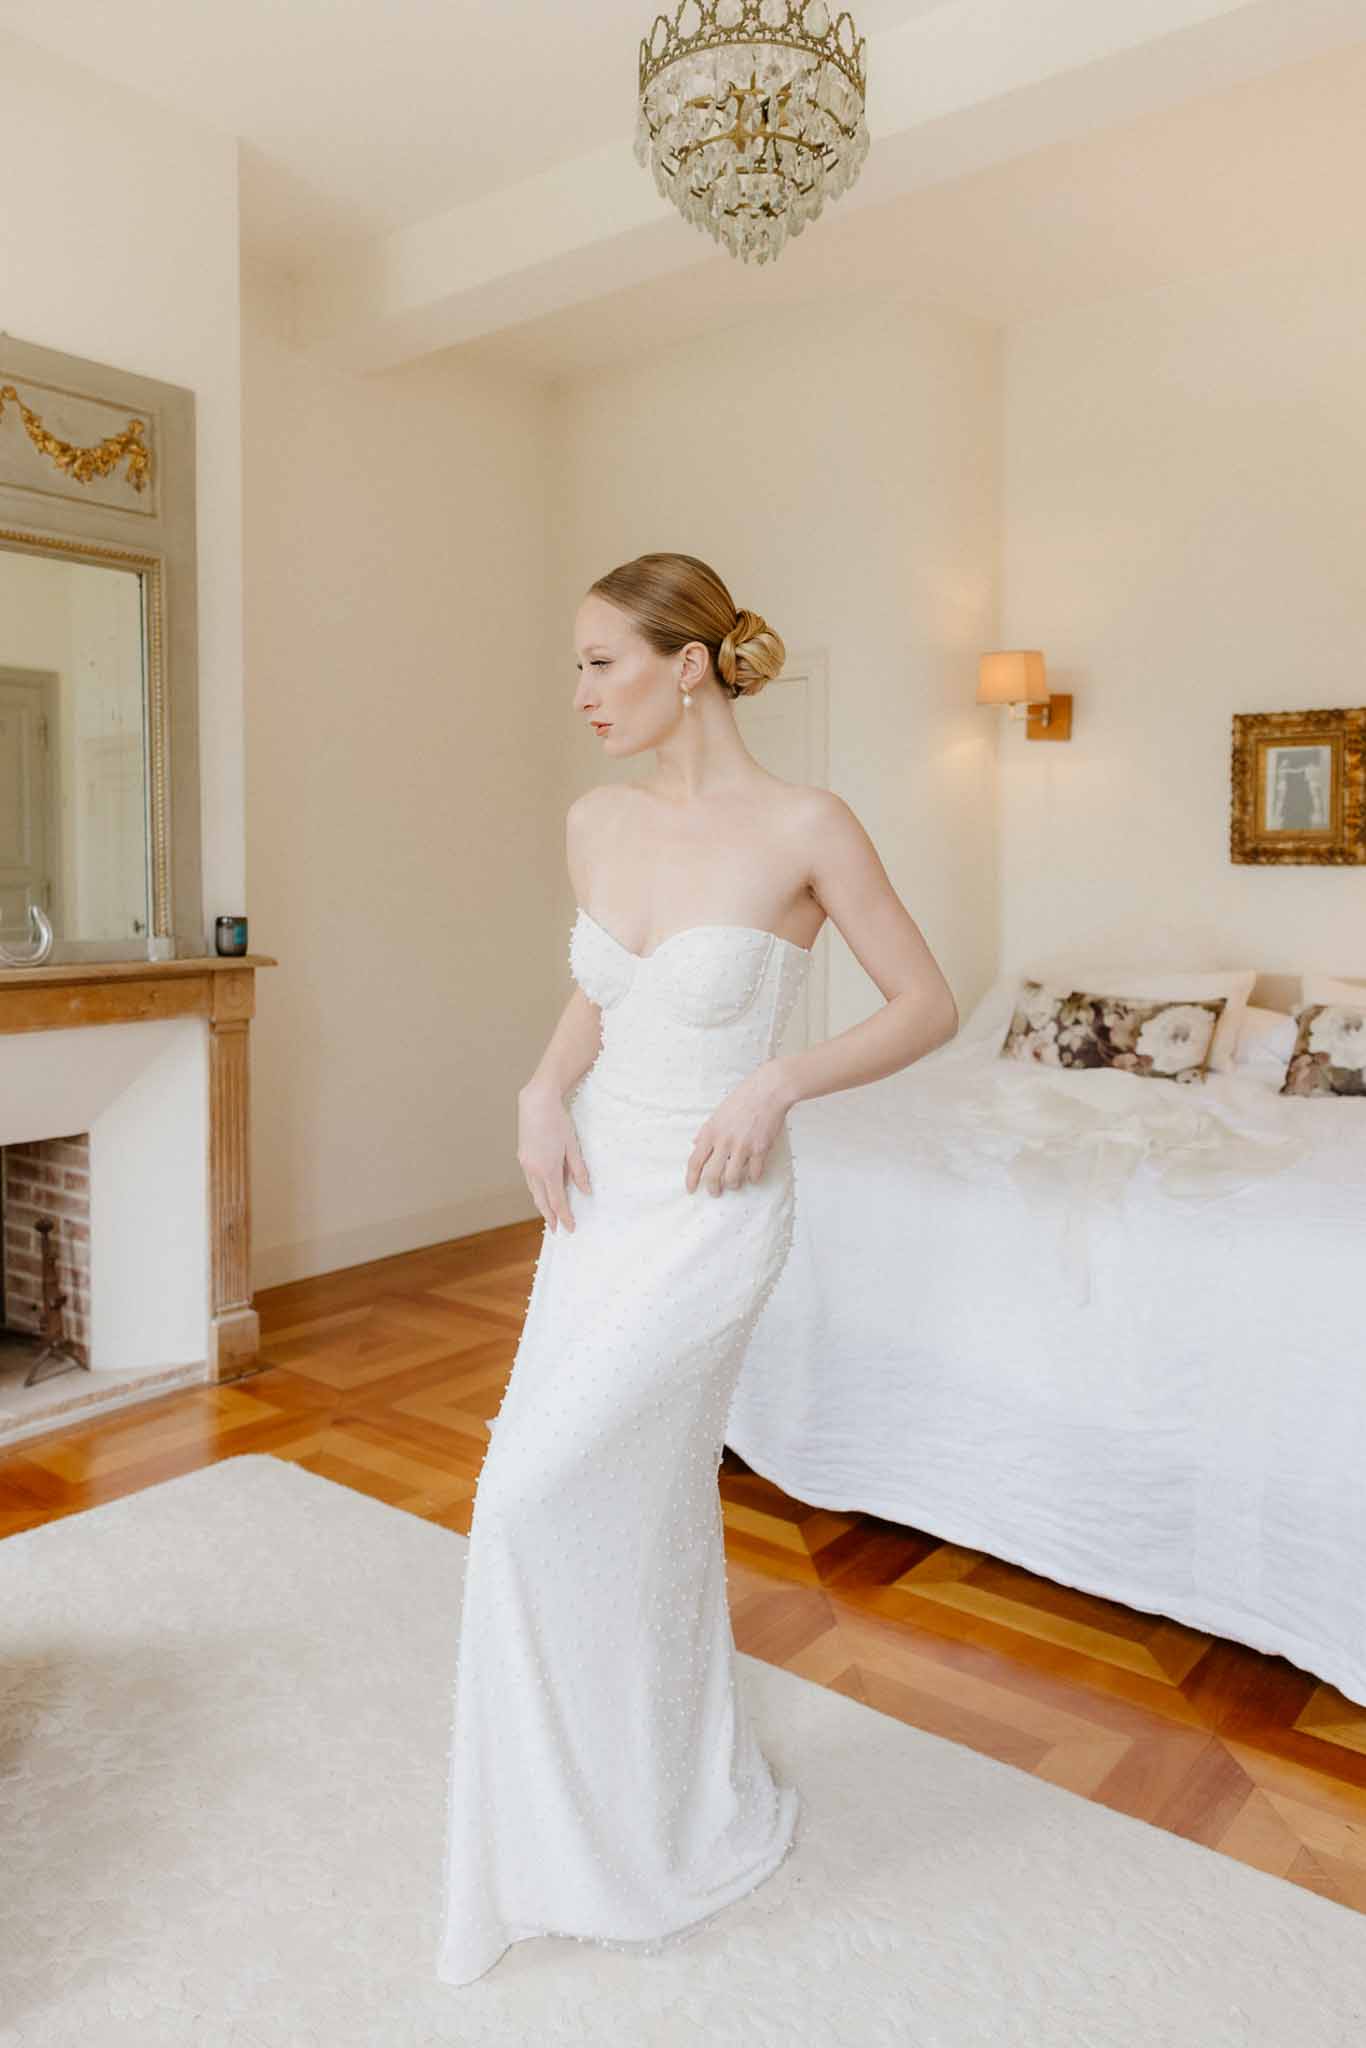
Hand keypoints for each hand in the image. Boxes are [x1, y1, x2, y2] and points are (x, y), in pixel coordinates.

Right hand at [517, 1082, 589, 1231]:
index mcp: (548, 1169)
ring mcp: (525, 1164)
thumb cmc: (558, 1122)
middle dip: (550, 1216)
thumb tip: (586, 1191)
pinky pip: (530, 1180)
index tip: (570, 1228)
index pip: (557, 1200)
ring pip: (534, 1191)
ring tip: (550, 1214)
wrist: (536, 1103)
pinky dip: (537, 1190)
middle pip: (542, 1200)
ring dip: (542, 1204)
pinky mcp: (522, 1157)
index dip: (564, 1216)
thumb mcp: (573, 1147)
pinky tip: (543, 1191)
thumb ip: (579, 1171)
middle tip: (557, 1229)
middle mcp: (533, 1170)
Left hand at [686, 1062, 791, 1196]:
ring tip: (735, 1184)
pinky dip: (753, 1178)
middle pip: (712, 1175)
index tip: (690, 1189)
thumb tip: (696, 1143)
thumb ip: (706, 1130)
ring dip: (733, 1185)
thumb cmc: (744, 1098)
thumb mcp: (718, 1113)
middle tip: (715, 1192)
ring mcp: (742, 1146)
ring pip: (732, 1178)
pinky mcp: (760, 1149)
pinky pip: (754, 1173)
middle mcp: (724, 1141)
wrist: (768, 1090)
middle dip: (712, 1188)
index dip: (691, 1179)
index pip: (695, 1161)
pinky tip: (753, 1176)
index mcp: (711, 1132)